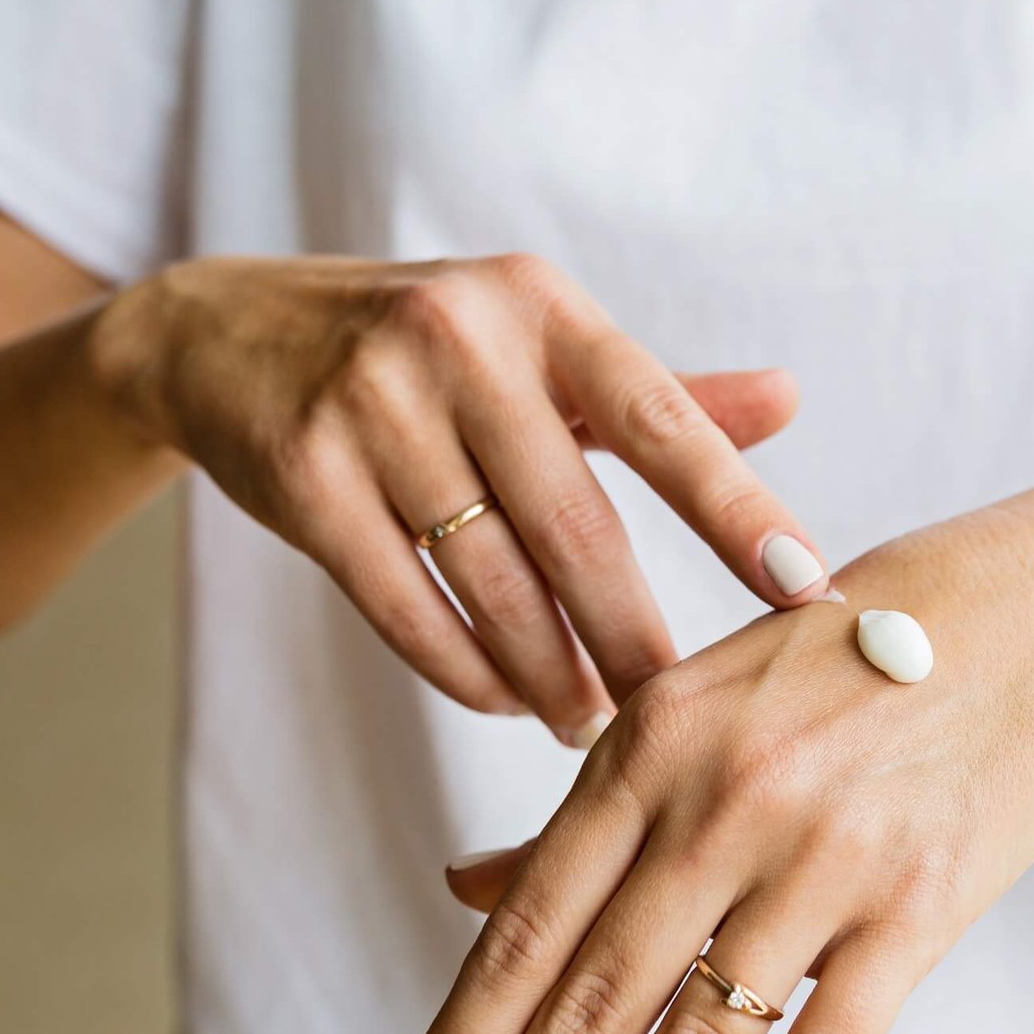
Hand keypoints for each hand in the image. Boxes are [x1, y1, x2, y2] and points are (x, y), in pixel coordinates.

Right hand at [93, 253, 828, 737]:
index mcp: (543, 309)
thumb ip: (661, 393)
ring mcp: (372, 406)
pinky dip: (463, 668)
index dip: (738, 510)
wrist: (226, 334)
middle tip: (676, 710)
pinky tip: (506, 697)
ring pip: (491, 581)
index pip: (663, 422)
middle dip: (633, 638)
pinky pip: (403, 604)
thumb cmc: (426, 349)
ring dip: (551, 673)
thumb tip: (791, 399)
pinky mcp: (303, 472)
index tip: (807, 587)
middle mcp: (460, 343)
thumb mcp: (541, 346)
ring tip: (590, 724)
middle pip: (577, 528)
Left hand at [375, 472, 1033, 1033]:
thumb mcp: (698, 699)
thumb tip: (465, 888)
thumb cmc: (846, 658)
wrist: (1022, 623)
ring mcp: (822, 858)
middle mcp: (722, 801)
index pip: (526, 929)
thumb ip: (588, 803)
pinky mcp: (915, 909)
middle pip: (591, 1005)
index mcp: (651, 740)